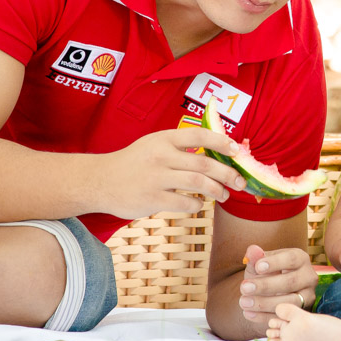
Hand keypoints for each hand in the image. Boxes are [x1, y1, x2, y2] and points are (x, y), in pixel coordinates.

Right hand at [97, 128, 246, 218]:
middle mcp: (161, 155)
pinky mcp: (151, 199)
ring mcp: (156, 177)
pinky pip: (185, 203)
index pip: (200, 135)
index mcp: (164, 138)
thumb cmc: (133, 163)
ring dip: (217, 191)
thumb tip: (216, 154)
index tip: (237, 151)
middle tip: (240, 182)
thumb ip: (179, 147)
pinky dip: (197, 205)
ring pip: (199, 183)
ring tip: (224, 195)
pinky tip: (199, 204)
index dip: (222, 142)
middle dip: (228, 173)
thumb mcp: (153, 144)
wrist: (99, 181)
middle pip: (205, 163)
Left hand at [239, 244, 316, 320]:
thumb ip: (256, 258)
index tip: (257, 267)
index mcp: (300, 259)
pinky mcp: (302, 312)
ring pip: (290, 301)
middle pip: (290, 282)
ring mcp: (308, 296)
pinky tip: (248, 313)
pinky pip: (286, 317)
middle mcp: (309, 276)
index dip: (275, 263)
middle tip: (244, 287)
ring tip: (243, 302)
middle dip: (266, 286)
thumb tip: (252, 250)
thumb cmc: (266, 273)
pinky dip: (265, 316)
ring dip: (264, 303)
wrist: (271, 292)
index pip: (291, 259)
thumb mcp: (260, 264)